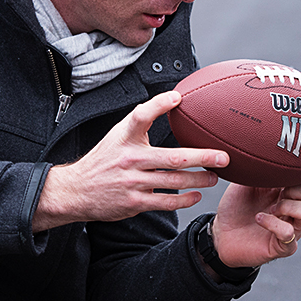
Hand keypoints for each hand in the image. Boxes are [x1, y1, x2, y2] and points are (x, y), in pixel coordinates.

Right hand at [33, 91, 227, 231]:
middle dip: (203, 157)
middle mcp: (129, 159)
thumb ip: (141, 120)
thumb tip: (174, 99)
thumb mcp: (117, 135)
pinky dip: (184, 199)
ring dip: (199, 180)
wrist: (76, 191)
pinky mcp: (134, 202)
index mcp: (124, 138)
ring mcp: (132, 182)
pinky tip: (196, 195)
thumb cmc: (104, 159)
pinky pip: (165, 202)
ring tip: (214, 176)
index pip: (140, 116)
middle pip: (173, 157)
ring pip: (174, 181)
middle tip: (224, 157)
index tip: (179, 98)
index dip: (159, 104)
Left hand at [209, 137, 300, 267]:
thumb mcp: (251, 178)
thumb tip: (270, 139)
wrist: (220, 234)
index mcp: (291, 189)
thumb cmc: (237, 205)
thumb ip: (267, 164)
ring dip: (289, 206)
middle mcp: (296, 208)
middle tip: (277, 191)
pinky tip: (260, 218)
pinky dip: (274, 223)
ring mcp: (293, 228)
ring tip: (270, 207)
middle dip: (299, 188)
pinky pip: (289, 233)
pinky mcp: (283, 246)